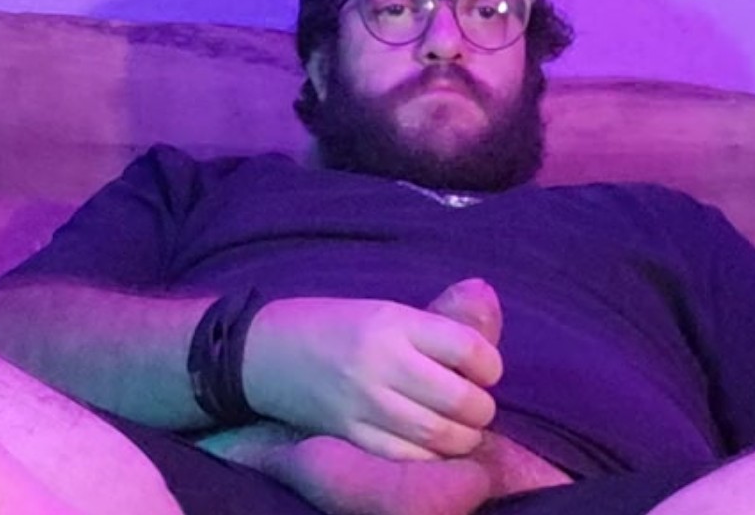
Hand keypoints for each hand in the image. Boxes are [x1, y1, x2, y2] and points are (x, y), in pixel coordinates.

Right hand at [241, 282, 502, 459]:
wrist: (264, 352)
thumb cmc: (333, 326)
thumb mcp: (385, 310)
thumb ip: (437, 318)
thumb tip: (486, 297)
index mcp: (393, 323)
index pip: (468, 348)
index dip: (490, 365)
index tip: (485, 370)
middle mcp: (381, 362)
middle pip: (460, 400)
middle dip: (481, 408)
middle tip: (475, 405)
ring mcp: (363, 401)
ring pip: (438, 435)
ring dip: (462, 437)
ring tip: (459, 428)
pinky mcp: (347, 433)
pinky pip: (405, 458)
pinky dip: (429, 458)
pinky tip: (429, 447)